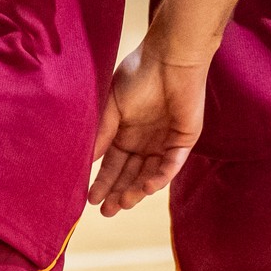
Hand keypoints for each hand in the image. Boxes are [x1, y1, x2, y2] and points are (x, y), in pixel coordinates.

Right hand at [88, 41, 207, 216]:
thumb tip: (86, 160)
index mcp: (125, 133)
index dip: (102, 182)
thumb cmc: (138, 75)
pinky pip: (171, 165)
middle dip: (117, 193)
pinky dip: (160, 178)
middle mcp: (144, 141)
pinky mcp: (184, 141)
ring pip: (149, 174)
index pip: (113, 164)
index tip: (89, 199)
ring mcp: (164, 142)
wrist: (170, 58)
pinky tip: (146, 187)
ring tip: (123, 203)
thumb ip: (102, 133)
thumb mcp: (112, 106)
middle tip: (106, 212)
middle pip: (130, 174)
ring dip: (136, 190)